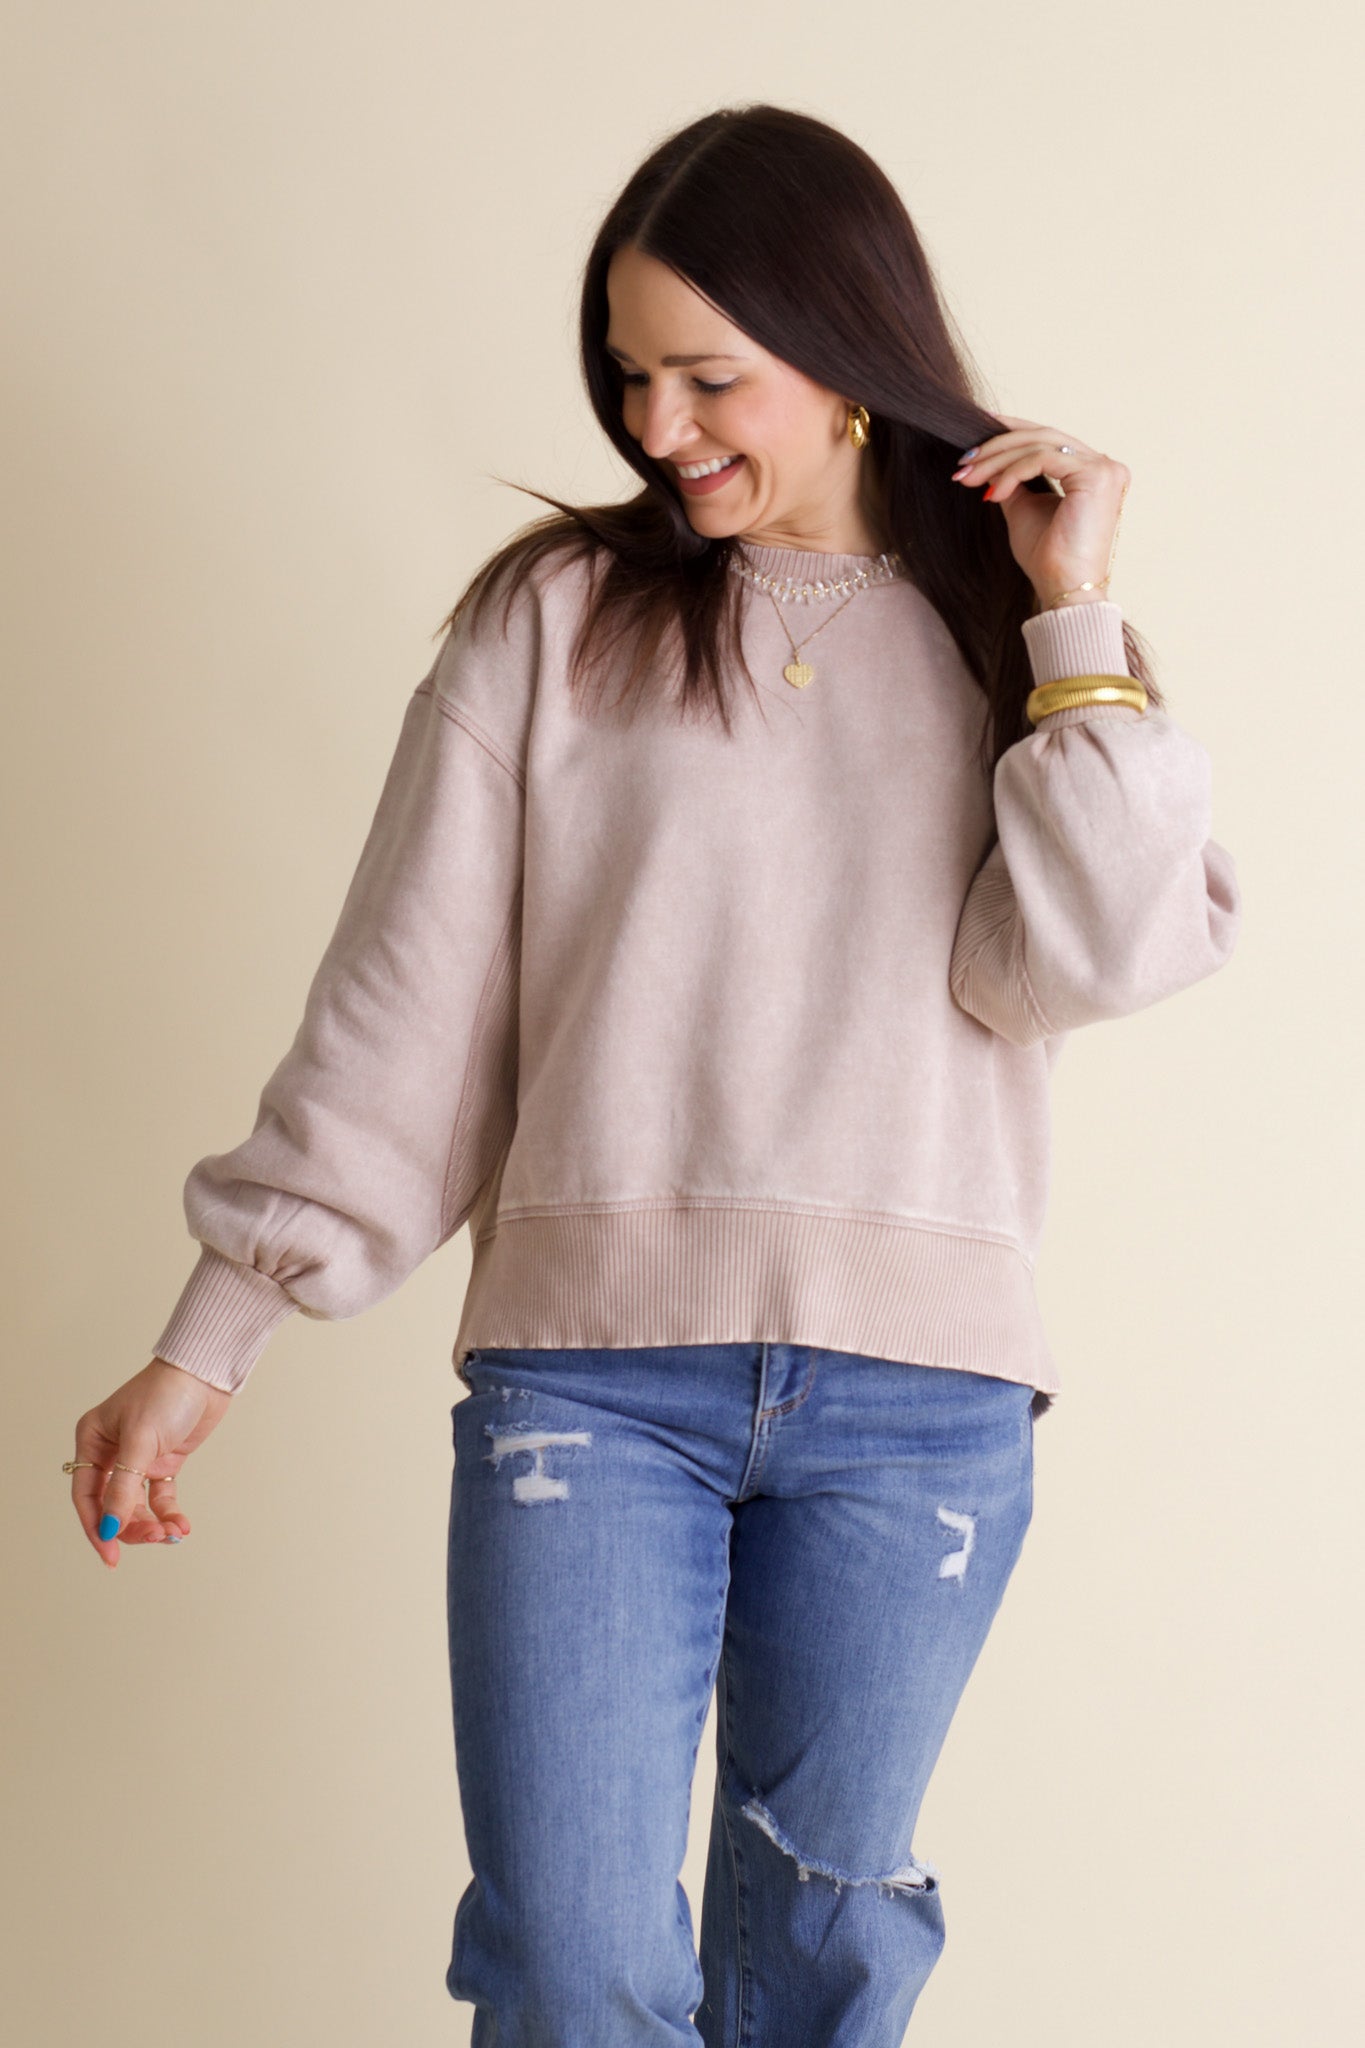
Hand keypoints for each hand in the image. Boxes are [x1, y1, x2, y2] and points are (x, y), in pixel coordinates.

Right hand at [69, 1357, 233, 1567]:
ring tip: (174, 1533)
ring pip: (137, 1506)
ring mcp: (138, 1459)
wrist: (205, 1374)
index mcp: (92, 1441)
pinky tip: (182, 1526)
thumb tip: (110, 1527)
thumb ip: (123, 1487)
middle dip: (132, 1527)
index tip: (111, 1555)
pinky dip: (169, 1514)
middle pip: (112, 1506)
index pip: (86, 1495)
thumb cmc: (166, 1394)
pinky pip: (161, 1498)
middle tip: (155, 1538)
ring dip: (153, 1524)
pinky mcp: (164, 1462)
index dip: (97, 1527)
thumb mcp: (140, 1442)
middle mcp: (110, 1452)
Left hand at [951, 415, 1129, 606]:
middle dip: (998, 446)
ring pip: (1039, 444)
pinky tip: (993, 494)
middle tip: (963, 462)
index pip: (1048, 439)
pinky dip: (1012, 473)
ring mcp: (1103, 468)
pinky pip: (1041, 459)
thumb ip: (1014, 480)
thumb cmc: (1048, 559)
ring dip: (997, 459)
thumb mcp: (1024, 509)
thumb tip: (992, 461)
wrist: (1064, 588)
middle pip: (1042, 436)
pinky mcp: (1095, 475)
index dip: (1011, 432)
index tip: (976, 441)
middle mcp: (1103, 465)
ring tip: (969, 478)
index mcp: (1091, 471)